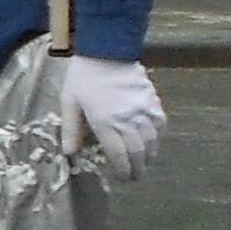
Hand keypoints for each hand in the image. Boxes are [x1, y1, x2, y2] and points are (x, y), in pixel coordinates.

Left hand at [65, 54, 164, 174]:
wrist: (107, 51)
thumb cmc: (84, 77)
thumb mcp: (69, 103)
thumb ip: (71, 129)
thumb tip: (70, 153)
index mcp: (105, 122)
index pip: (118, 155)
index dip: (122, 170)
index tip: (122, 178)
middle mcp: (128, 120)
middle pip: (138, 152)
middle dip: (137, 168)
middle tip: (135, 177)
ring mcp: (144, 110)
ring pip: (152, 141)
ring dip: (149, 155)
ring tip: (144, 162)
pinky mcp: (153, 101)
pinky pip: (161, 125)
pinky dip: (159, 137)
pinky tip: (154, 141)